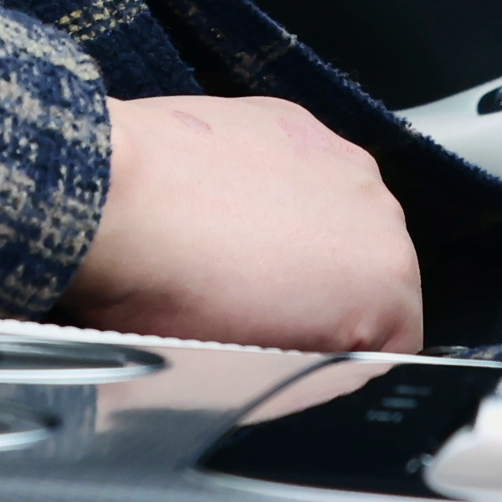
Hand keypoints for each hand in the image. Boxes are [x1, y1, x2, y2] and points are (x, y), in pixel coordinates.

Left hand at [62, 96, 424, 355]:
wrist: (107, 203)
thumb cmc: (164, 292)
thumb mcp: (251, 379)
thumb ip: (315, 378)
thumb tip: (319, 379)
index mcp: (385, 284)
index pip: (394, 348)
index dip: (339, 366)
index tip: (295, 364)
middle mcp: (378, 210)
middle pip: (372, 277)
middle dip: (325, 299)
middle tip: (254, 317)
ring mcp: (337, 157)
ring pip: (339, 221)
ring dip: (303, 243)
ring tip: (230, 261)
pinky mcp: (294, 121)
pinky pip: (303, 176)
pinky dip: (274, 194)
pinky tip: (219, 213)